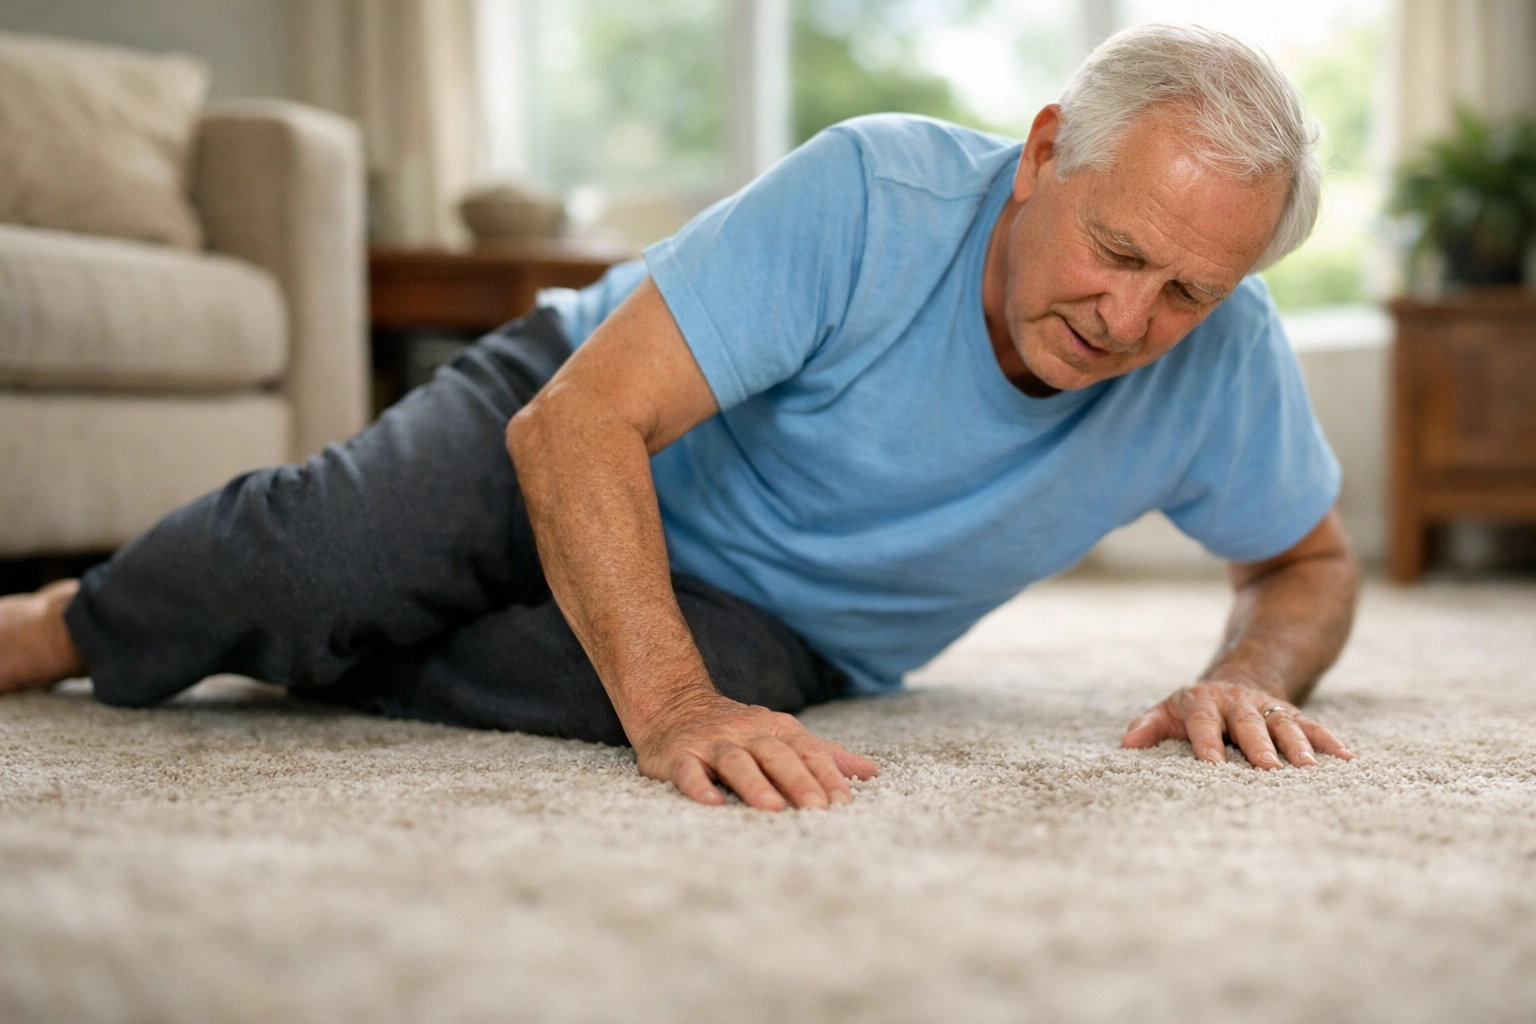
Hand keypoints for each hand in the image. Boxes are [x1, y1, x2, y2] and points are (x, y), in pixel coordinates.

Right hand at [633, 690, 878, 809]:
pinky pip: (687, 770)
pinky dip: (699, 785)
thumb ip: (824, 754)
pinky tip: (711, 804)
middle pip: (775, 754)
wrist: (674, 706)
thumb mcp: (782, 736)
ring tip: (773, 809)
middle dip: (798, 780)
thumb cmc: (739, 731)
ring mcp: (711, 743)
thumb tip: (871, 770)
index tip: (844, 803)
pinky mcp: (677, 756)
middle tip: (818, 809)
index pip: (807, 750)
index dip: (827, 774)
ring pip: (735, 760)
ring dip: (755, 784)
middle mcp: (746, 732)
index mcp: (775, 728)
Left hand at [1121, 680, 1353, 768]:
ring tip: (1309, 769)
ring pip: (1284, 725)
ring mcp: (1268, 709)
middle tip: (1269, 770)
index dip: (1206, 743)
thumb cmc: (1195, 709)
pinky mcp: (1292, 715)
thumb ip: (1149, 726)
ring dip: (1298, 746)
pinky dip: (1329, 742)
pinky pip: (1313, 727)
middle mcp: (1238, 704)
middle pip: (1248, 724)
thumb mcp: (1169, 711)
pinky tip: (1346, 759)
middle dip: (1259, 747)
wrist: (1237, 679)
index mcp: (1203, 704)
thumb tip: (1127, 744)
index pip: (1203, 724)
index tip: (1211, 766)